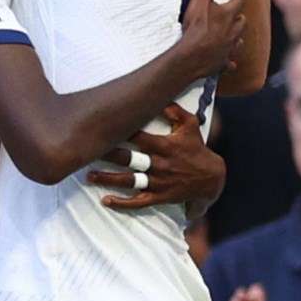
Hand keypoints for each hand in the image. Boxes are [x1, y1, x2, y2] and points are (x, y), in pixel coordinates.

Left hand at [86, 104, 223, 211]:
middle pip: (129, 159)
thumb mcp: (191, 126)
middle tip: (87, 151)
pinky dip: (122, 203)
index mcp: (164, 146)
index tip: (103, 126)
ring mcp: (158, 182)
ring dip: (108, 179)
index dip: (121, 132)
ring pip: (129, 181)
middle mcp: (159, 164)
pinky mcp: (158, 197)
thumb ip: (175, 111)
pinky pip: (138, 202)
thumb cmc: (197, 149)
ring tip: (89, 175)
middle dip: (108, 155)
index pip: (139, 137)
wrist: (212, 179)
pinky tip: (106, 201)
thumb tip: (160, 97)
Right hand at [171, 0, 246, 79]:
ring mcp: (230, 47)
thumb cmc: (196, 26)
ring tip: (227, 35)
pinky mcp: (223, 62)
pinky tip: (225, 61)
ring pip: (238, 40)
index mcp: (229, 14)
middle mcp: (234, 30)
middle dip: (236, 18)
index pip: (237, 1)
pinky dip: (227, 60)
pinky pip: (229, 62)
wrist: (191, 56)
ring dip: (234, 37)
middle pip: (241, 21)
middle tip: (227, 16)